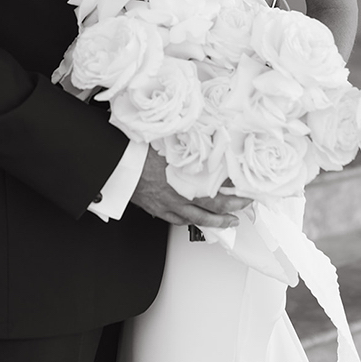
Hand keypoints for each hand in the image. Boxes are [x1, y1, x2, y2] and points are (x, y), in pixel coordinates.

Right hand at [131, 147, 250, 228]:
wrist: (116, 163)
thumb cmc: (139, 152)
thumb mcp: (169, 144)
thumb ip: (189, 146)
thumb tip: (207, 140)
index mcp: (183, 179)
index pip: (215, 192)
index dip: (232, 194)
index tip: (245, 190)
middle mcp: (177, 196)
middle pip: (210, 208)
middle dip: (231, 209)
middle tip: (244, 206)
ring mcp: (166, 205)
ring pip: (196, 219)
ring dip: (216, 221)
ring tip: (229, 221)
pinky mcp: (156, 208)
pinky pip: (176, 220)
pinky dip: (190, 222)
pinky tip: (196, 220)